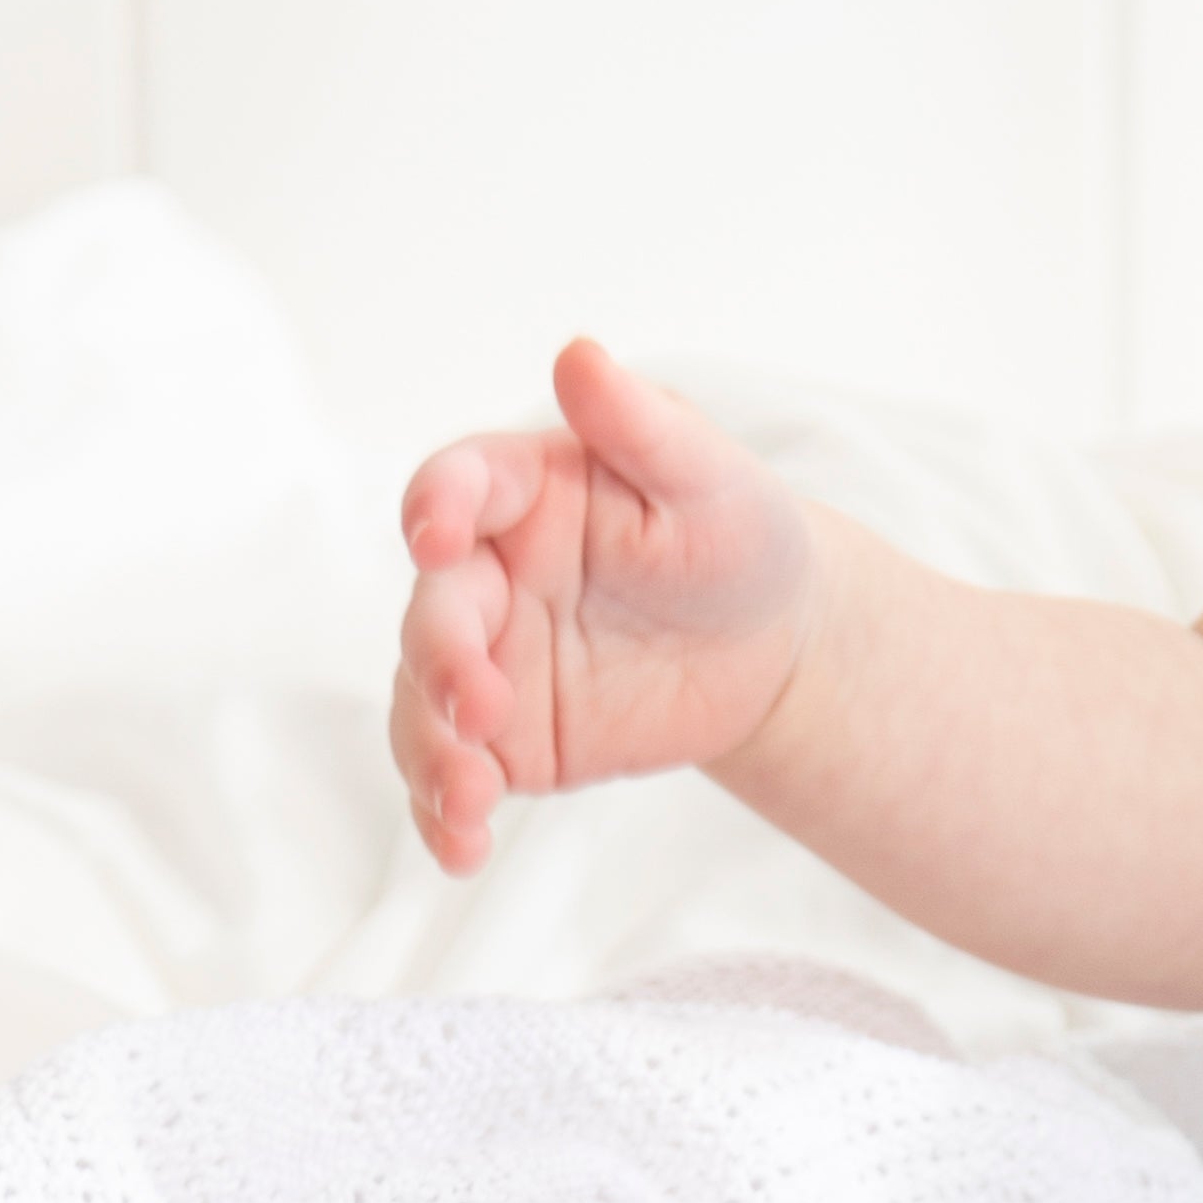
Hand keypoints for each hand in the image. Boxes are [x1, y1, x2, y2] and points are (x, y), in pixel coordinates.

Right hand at [390, 341, 819, 871]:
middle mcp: (487, 574)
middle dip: (443, 657)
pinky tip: (464, 848)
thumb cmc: (741, 534)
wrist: (779, 645)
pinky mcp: (506, 740)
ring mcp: (487, 660)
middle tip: (482, 703)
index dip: (437, 505)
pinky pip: (454, 777)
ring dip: (431, 751)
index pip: (457, 485)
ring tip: (471, 797)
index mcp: (526, 491)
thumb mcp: (710, 476)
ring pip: (423, 705)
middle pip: (433, 610)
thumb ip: (642, 424)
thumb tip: (579, 353)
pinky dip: (444, 816)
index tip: (438, 533)